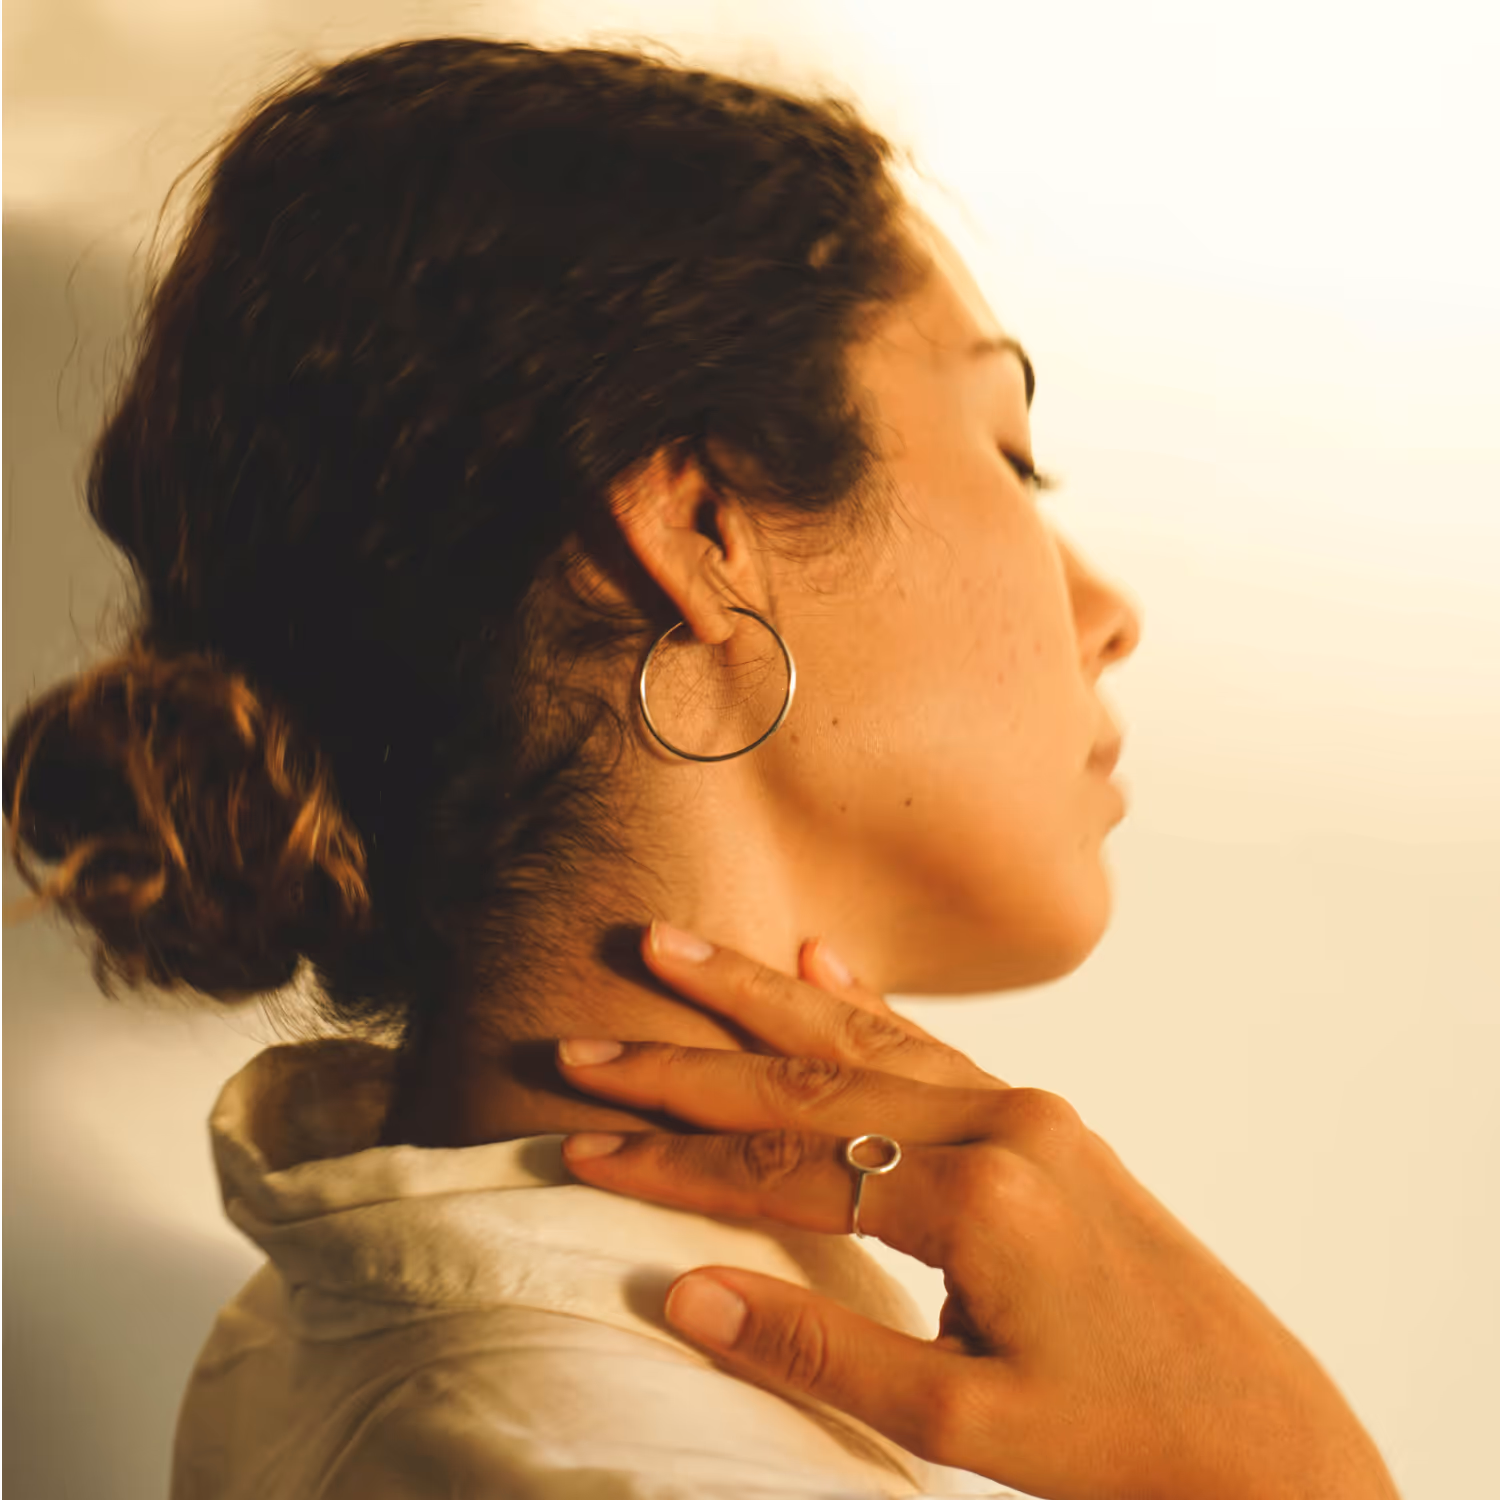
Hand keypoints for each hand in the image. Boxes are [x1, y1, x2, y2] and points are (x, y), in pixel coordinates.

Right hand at [554, 924, 1399, 1499]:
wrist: (1263, 1436)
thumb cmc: (1121, 1443)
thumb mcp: (961, 1427)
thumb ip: (821, 1347)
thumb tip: (685, 1294)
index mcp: (977, 1200)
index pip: (783, 1168)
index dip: (674, 1161)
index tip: (581, 1142)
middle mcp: (1000, 1127)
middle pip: (808, 1082)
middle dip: (687, 1061)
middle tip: (586, 1038)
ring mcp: (1025, 1111)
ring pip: (863, 1039)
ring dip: (759, 997)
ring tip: (672, 949)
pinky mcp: (1042, 1119)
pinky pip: (931, 1046)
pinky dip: (862, 1001)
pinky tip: (816, 960)